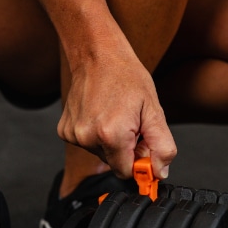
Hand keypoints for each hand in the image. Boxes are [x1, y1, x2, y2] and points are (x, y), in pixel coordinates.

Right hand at [57, 45, 176, 179]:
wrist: (97, 55)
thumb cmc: (127, 78)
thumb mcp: (154, 111)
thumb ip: (162, 146)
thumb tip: (160, 173)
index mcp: (111, 135)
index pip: (126, 172)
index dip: (138, 161)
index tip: (143, 145)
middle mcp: (87, 137)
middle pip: (113, 164)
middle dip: (126, 149)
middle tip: (131, 123)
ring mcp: (73, 134)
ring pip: (100, 154)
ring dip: (111, 141)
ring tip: (115, 114)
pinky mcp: (64, 131)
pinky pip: (87, 144)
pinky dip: (96, 135)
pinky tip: (100, 113)